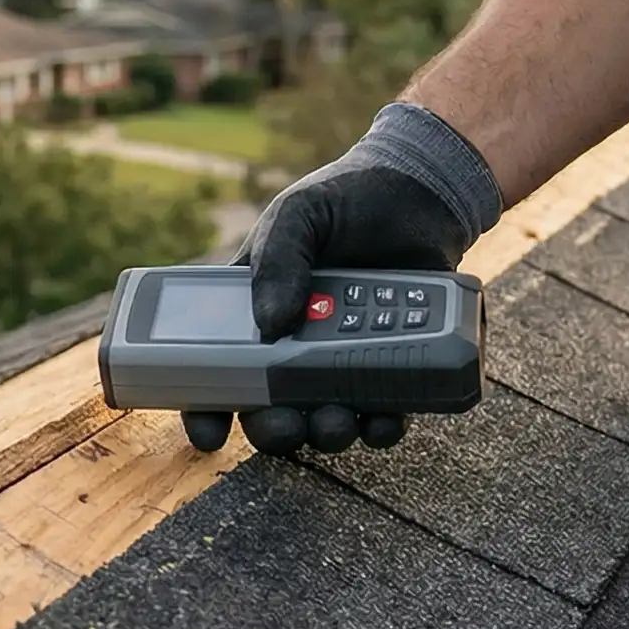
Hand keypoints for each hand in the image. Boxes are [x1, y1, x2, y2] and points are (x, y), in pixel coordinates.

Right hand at [182, 102, 498, 458]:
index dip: (206, 408)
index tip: (209, 435)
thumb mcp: (299, 215)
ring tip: (339, 421)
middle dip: (275, 429)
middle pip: (273, 408)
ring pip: (328, 418)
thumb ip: (277, 259)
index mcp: (258, 310)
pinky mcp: (394, 362)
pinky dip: (384, 426)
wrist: (421, 193)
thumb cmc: (346, 199)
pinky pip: (385, 410)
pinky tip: (384, 420)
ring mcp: (346, 356)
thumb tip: (271, 325)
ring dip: (328, 433)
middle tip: (285, 426)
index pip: (219, 368)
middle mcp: (298, 344)